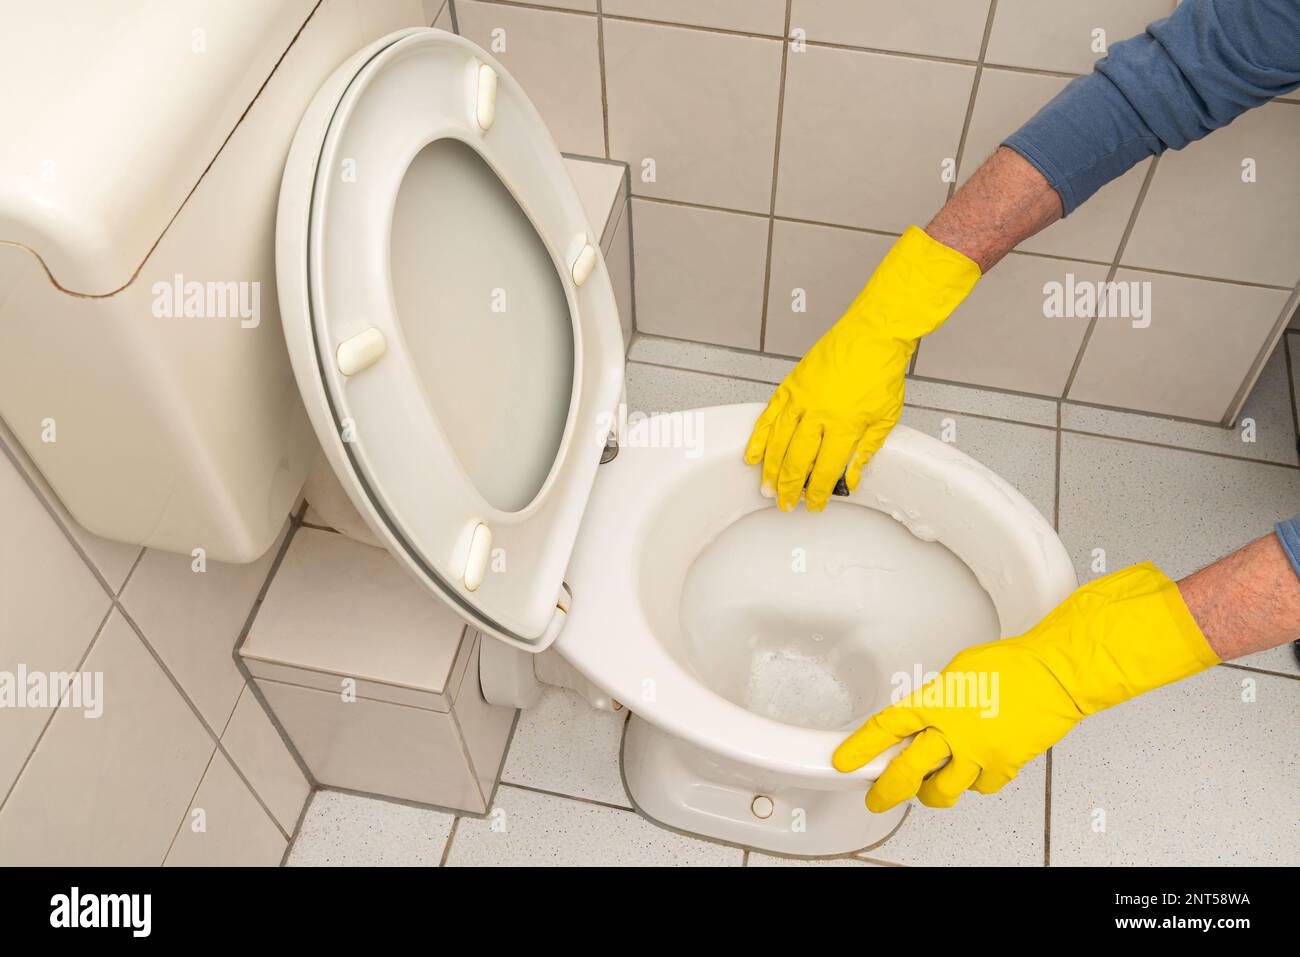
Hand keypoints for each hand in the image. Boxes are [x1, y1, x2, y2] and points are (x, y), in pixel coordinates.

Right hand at [744, 227, 979, 511]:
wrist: (873, 334)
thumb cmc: (880, 370)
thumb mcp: (885, 418)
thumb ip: (865, 450)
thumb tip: (852, 477)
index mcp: (844, 426)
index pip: (826, 470)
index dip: (819, 492)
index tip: (814, 504)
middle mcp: (818, 415)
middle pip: (797, 461)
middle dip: (789, 488)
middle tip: (785, 503)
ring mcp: (801, 399)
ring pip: (778, 443)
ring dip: (771, 470)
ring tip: (767, 488)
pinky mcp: (791, 386)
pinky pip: (768, 417)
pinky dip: (759, 438)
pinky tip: (753, 455)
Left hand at [833, 563, 1219, 811]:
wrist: (1056, 675)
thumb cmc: (1012, 666)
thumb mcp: (957, 672)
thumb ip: (934, 699)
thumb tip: (919, 716)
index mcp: (936, 700)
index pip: (885, 728)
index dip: (860, 748)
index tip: (844, 761)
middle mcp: (952, 730)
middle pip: (905, 772)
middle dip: (884, 790)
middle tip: (875, 797)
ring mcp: (978, 753)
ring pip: (940, 792)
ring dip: (928, 793)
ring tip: (925, 787)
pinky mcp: (1003, 768)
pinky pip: (978, 787)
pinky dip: (972, 783)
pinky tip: (972, 769)